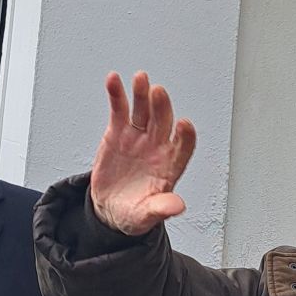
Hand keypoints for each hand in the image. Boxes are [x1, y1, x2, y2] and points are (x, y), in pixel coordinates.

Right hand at [89, 72, 196, 235]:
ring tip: (140, 79)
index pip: (183, 147)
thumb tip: (178, 206)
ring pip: (143, 110)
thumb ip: (161, 209)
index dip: (185, 136)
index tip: (184, 125)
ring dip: (142, 94)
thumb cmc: (133, 212)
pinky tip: (114, 80)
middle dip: (162, 107)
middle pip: (163, 122)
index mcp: (170, 166)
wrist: (110, 208)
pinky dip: (117, 94)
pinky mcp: (118, 132)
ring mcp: (138, 137)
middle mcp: (157, 146)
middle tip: (158, 93)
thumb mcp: (145, 216)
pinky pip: (119, 110)